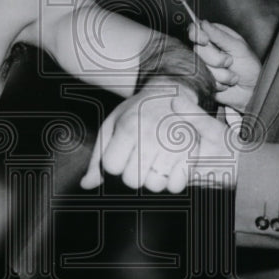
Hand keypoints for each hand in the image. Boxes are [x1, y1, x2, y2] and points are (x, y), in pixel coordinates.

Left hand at [82, 85, 237, 192]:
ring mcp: (174, 145)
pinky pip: (176, 185)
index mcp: (130, 126)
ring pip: (155, 185)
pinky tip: (169, 167)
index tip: (122, 151)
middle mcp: (152, 136)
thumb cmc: (137, 112)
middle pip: (132, 180)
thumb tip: (85, 185)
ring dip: (152, 178)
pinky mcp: (192, 153)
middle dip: (132, 173)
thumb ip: (98, 157)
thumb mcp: (112, 125)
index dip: (114, 162)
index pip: (112, 166)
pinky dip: (172, 181)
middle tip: (138, 157)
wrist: (171, 93)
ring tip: (154, 160)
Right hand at [188, 20, 260, 111]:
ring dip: (220, 74)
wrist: (252, 90)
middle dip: (215, 59)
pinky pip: (204, 79)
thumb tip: (203, 23)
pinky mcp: (203, 79)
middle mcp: (206, 50)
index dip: (197, 35)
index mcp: (214, 36)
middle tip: (230, 62)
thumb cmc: (249, 66)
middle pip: (197, 49)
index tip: (205, 41)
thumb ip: (220, 36)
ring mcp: (203, 65)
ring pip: (200, 66)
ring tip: (232, 75)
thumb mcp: (238, 47)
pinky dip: (218, 83)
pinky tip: (226, 84)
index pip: (196, 30)